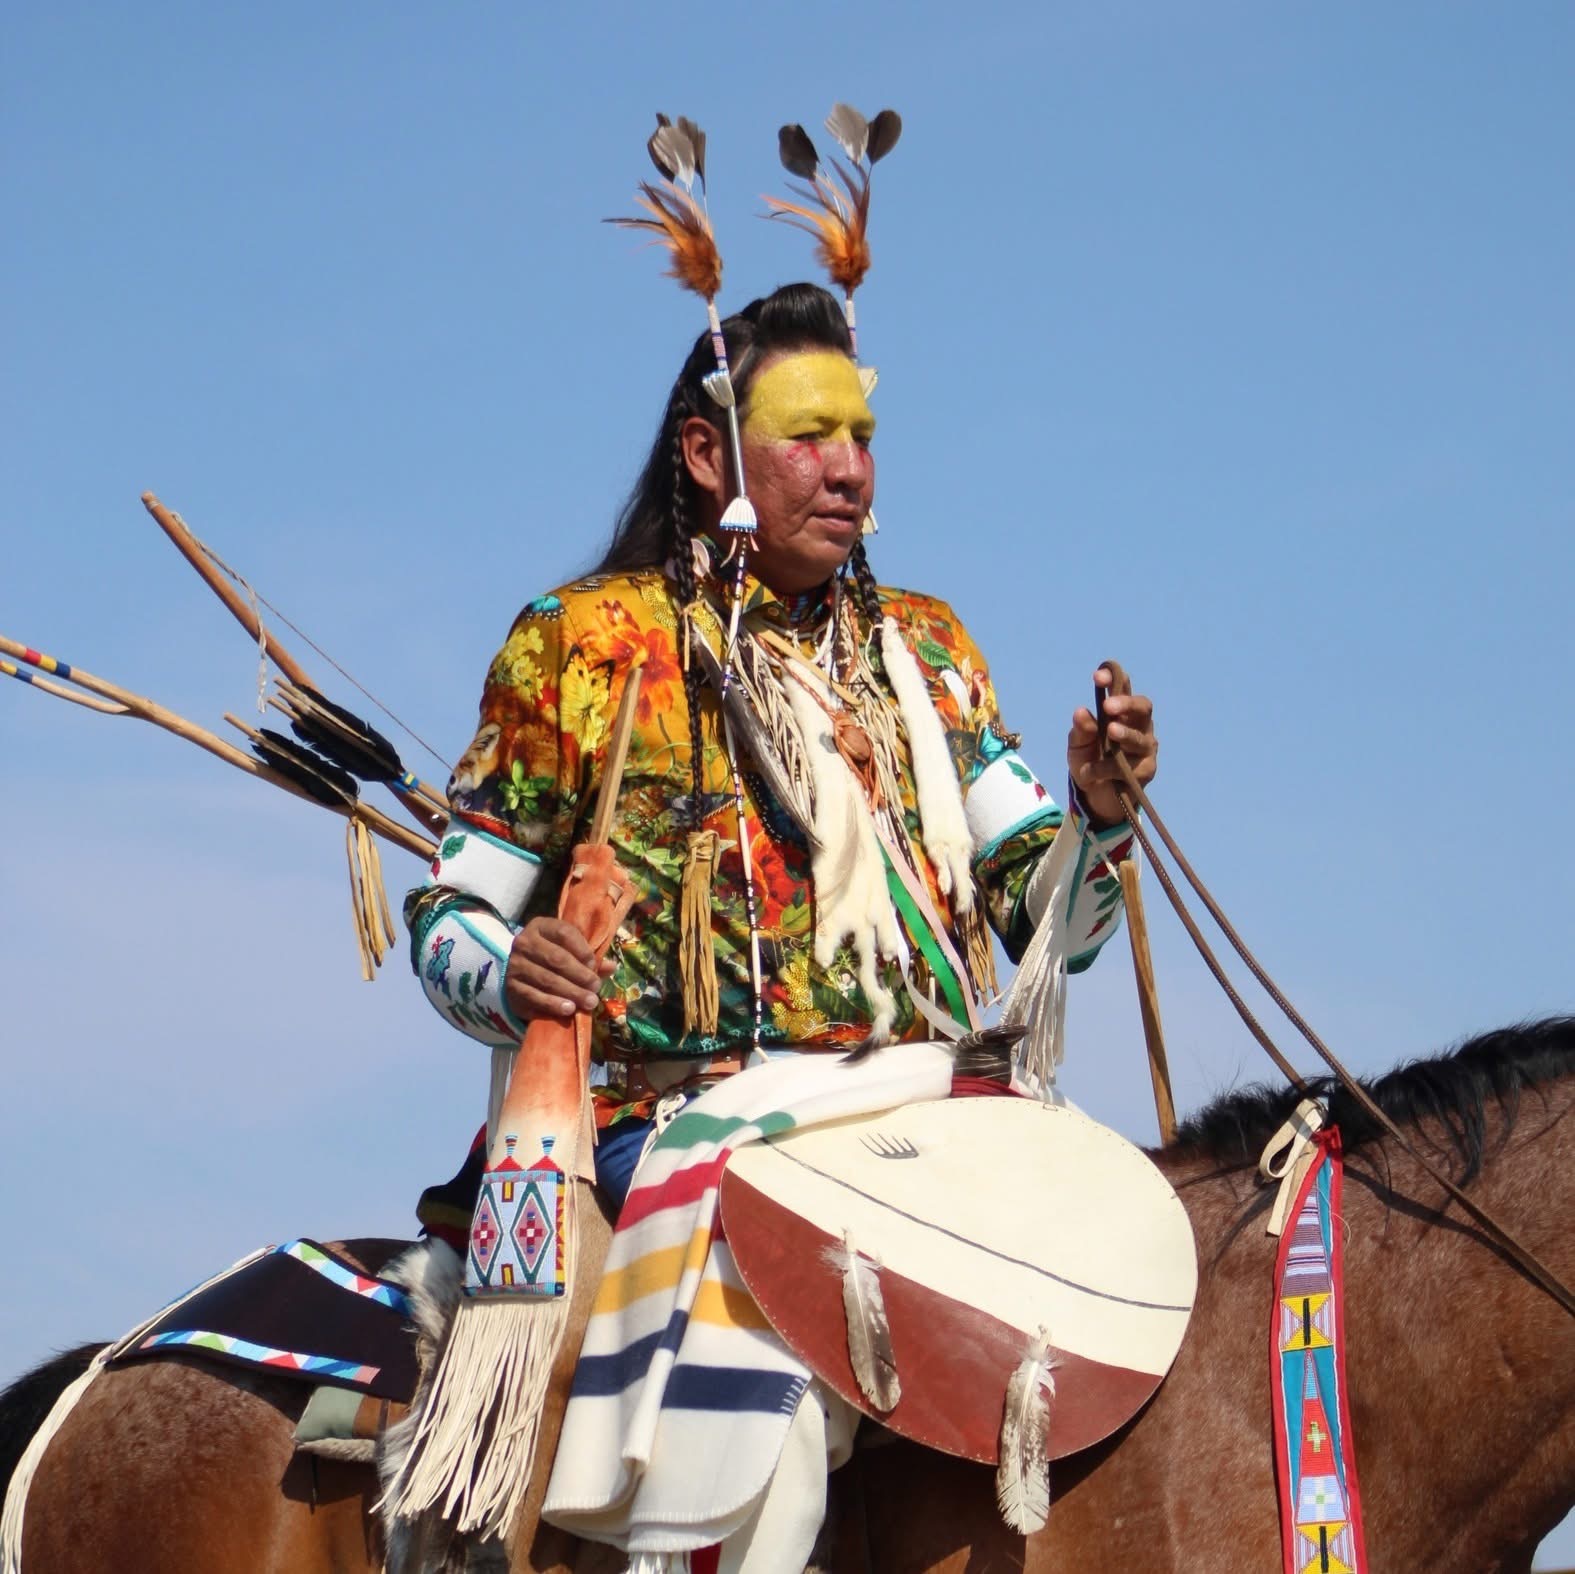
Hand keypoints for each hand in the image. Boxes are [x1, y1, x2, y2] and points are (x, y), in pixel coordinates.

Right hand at [505, 916, 615, 1022]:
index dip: (583, 950)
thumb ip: (589, 959)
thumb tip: (611, 967)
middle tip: (595, 988)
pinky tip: (569, 1009)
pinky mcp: (511, 987)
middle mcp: (524, 942)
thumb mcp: (570, 951)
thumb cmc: (553, 957)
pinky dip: (553, 1004)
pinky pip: (534, 996)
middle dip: (580, 975)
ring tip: (588, 1002)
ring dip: (571, 992)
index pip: (564, 933)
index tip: (595, 966)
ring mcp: (515, 965)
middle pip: (556, 958)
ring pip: (547, 979)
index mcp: (541, 926)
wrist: (521, 974)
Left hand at [1066, 665, 1157, 828]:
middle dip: (1127, 704)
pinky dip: (1106, 768)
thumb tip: (1080, 712)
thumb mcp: (1078, 744)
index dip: (1114, 679)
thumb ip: (1081, 729)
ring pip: (1140, 738)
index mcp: (1121, 712)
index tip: (1098, 676)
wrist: (1094, 795)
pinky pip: (1128, 767)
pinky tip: (1089, 772)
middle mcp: (1139, 726)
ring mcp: (1145, 748)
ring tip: (1110, 731)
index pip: (1122, 689)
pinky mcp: (1146, 770)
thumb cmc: (1088, 760)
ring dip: (1125, 733)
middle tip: (1109, 706)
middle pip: (1143, 708)